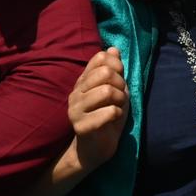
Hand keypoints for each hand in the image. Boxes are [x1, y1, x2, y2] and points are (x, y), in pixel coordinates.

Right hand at [68, 48, 128, 171]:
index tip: (119, 80)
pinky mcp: (81, 126)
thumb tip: (113, 49)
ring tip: (116, 108)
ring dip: (120, 99)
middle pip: (105, 72)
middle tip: (119, 97)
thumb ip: (114, 70)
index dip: (117, 65)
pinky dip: (118, 113)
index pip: (100, 58)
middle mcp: (76, 93)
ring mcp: (75, 109)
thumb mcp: (115, 89)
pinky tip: (112, 119)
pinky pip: (109, 111)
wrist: (97, 147)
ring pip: (106, 91)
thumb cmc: (107, 115)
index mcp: (83, 81)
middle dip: (120, 83)